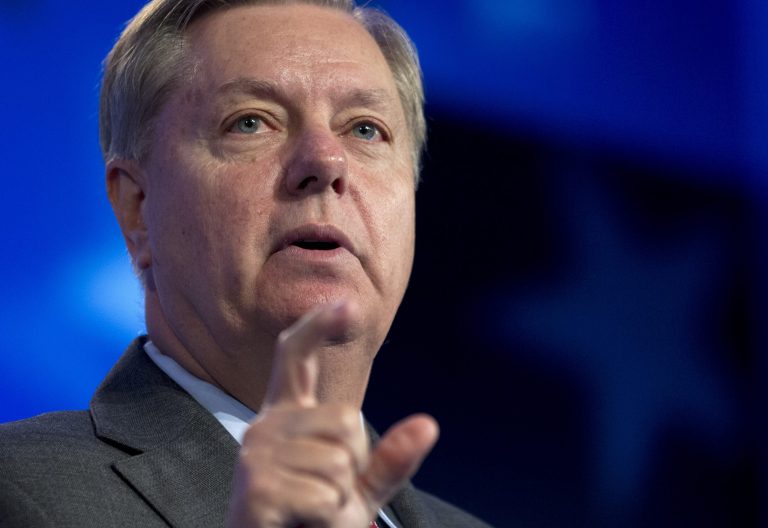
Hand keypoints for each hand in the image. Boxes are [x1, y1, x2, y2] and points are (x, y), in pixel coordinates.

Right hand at [225, 301, 438, 527]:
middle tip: (324, 494)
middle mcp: (265, 425)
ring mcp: (255, 455)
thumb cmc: (314, 521)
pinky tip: (302, 522)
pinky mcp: (255, 489)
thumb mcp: (358, 488)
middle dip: (353, 463)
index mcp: (287, 416)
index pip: (295, 354)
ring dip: (339, 497)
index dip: (319, 325)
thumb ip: (390, 458)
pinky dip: (327, 518)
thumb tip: (429, 425)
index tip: (349, 303)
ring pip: (340, 459)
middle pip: (347, 419)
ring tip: (310, 510)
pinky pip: (325, 495)